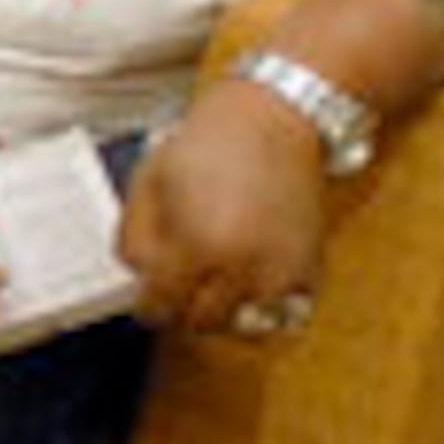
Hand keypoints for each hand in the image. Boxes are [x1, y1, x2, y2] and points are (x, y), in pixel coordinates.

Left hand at [118, 81, 331, 339]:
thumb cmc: (209, 145)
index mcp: (195, 247)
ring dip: (226, 309)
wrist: (274, 120)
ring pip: (245, 323)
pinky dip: (265, 303)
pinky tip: (249, 274)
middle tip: (181, 287)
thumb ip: (134, 237)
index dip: (148, 306)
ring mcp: (279, 273)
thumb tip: (137, 276)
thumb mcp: (147, 183)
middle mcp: (240, 268)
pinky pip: (284, 311)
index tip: (149, 300)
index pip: (161, 308)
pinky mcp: (309, 268)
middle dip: (185, 309)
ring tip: (217, 279)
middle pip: (202, 323)